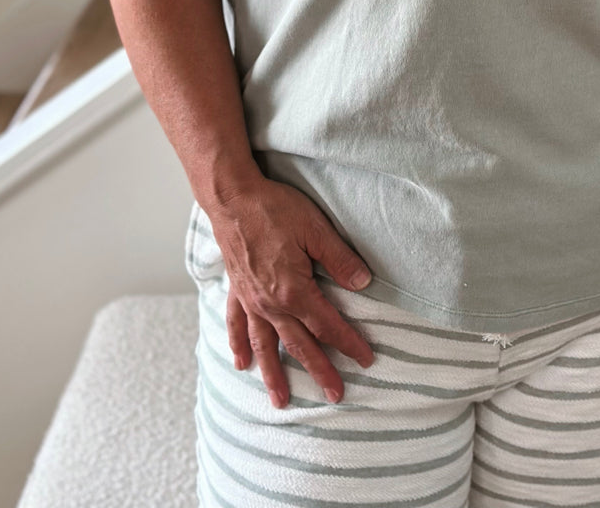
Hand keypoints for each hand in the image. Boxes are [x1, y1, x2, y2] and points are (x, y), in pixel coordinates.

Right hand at [206, 177, 376, 409]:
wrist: (233, 198)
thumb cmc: (276, 209)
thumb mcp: (317, 229)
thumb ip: (340, 260)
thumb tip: (364, 284)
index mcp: (293, 291)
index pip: (327, 325)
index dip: (348, 343)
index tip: (365, 360)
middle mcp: (270, 304)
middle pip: (299, 345)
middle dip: (319, 371)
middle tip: (334, 396)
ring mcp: (250, 300)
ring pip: (265, 345)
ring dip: (273, 375)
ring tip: (281, 401)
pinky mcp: (237, 289)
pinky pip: (236, 324)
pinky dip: (239, 345)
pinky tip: (241, 363)